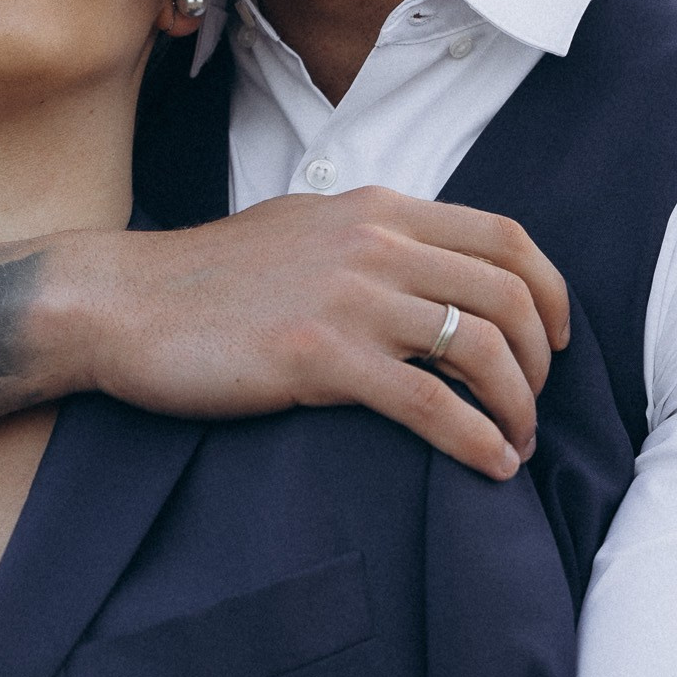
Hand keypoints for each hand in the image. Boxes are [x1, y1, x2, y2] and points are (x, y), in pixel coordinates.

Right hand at [79, 192, 569, 473]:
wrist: (120, 302)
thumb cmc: (206, 280)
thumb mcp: (303, 230)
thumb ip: (370, 239)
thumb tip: (428, 269)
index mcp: (377, 209)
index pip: (505, 238)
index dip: (550, 292)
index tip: (556, 342)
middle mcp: (375, 242)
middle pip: (508, 295)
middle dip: (540, 362)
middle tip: (533, 406)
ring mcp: (349, 297)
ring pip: (480, 348)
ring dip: (516, 407)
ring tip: (514, 445)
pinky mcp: (319, 356)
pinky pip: (430, 403)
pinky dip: (475, 440)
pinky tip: (488, 467)